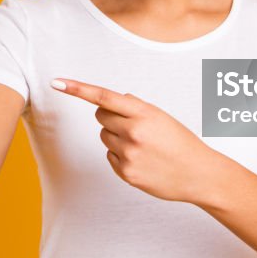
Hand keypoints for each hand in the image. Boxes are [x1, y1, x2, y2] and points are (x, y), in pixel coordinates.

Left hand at [50, 78, 224, 204]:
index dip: (78, 89)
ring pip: (104, 137)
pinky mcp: (126, 173)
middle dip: (110, 117)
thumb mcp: (162, 117)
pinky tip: (141, 160)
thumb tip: (110, 101)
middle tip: (132, 126)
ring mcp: (128, 155)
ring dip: (116, 137)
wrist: (199, 175)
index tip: (57, 82)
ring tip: (142, 146)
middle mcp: (133, 133)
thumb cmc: (180, 142)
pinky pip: (110, 156)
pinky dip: (121, 156)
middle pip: (100, 116)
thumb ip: (135, 107)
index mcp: (144, 114)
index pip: (104, 97)